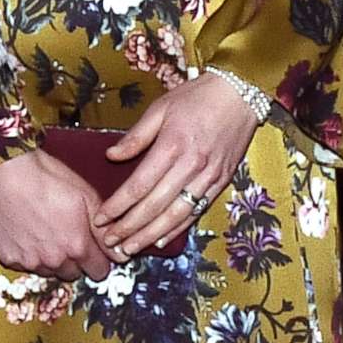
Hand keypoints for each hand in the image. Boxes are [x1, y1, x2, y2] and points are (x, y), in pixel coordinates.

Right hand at [0, 145, 115, 279]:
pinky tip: (28, 234)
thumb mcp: (87, 199)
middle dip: (75, 260)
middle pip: (73, 274)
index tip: (94, 250)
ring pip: (49, 271)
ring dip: (52, 260)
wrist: (7, 172)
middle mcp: (54, 260)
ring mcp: (28, 261)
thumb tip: (123, 256)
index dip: (99, 260)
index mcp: (77, 247)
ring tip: (47, 233)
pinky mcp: (7, 257)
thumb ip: (105, 233)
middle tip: (68, 237)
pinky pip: (25, 266)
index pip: (98, 272)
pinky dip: (29, 255)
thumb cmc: (49, 179)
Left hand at [93, 74, 260, 255]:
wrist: (241, 93)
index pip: (138, 186)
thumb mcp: (161, 108)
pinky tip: (161, 239)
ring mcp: (208, 176)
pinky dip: (178, 227)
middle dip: (129, 227)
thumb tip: (111, 156)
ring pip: (175, 215)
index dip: (117, 207)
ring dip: (150, 235)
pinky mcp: (221, 181)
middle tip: (109, 242)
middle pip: (154, 206)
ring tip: (130, 248)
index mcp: (172, 146)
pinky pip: (197, 210)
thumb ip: (136, 136)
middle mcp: (191, 166)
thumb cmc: (198, 97)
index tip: (100, 219)